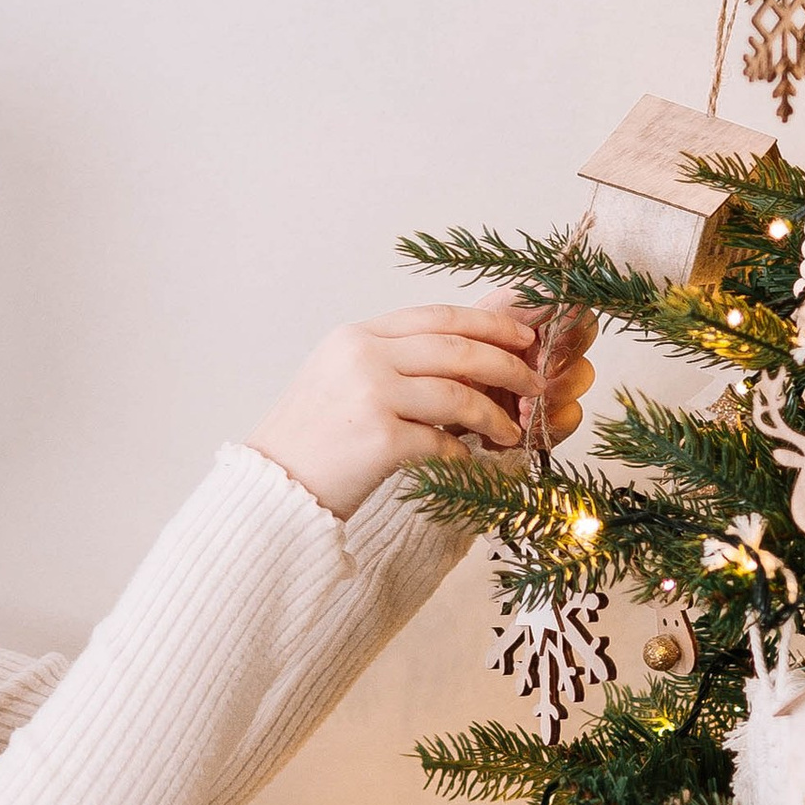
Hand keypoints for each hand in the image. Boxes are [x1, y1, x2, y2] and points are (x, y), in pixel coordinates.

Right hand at [247, 295, 595, 520]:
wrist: (271, 488)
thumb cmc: (310, 442)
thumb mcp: (339, 379)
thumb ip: (388, 361)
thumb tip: (457, 357)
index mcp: (355, 337)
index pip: (436, 316)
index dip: (487, 324)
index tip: (523, 337)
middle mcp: (362, 356)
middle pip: (457, 348)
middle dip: (506, 365)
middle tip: (534, 383)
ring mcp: (370, 394)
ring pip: (457, 393)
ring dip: (494, 414)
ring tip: (512, 430)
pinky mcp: (379, 438)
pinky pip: (442, 439)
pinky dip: (463, 450)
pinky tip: (469, 459)